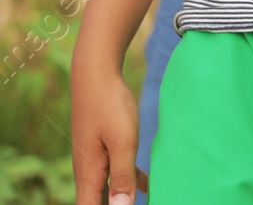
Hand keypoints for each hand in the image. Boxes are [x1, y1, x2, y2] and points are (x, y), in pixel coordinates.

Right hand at [69, 61, 143, 204]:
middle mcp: (88, 171)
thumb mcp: (123, 142)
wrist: (96, 75)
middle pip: (98, 203)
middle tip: (147, 201)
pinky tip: (147, 187)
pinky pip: (117, 172)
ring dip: (124, 197)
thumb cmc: (110, 107)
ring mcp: (96, 159)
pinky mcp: (105, 148)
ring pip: (109, 189)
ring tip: (149, 199)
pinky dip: (131, 181)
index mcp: (89, 174)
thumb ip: (122, 176)